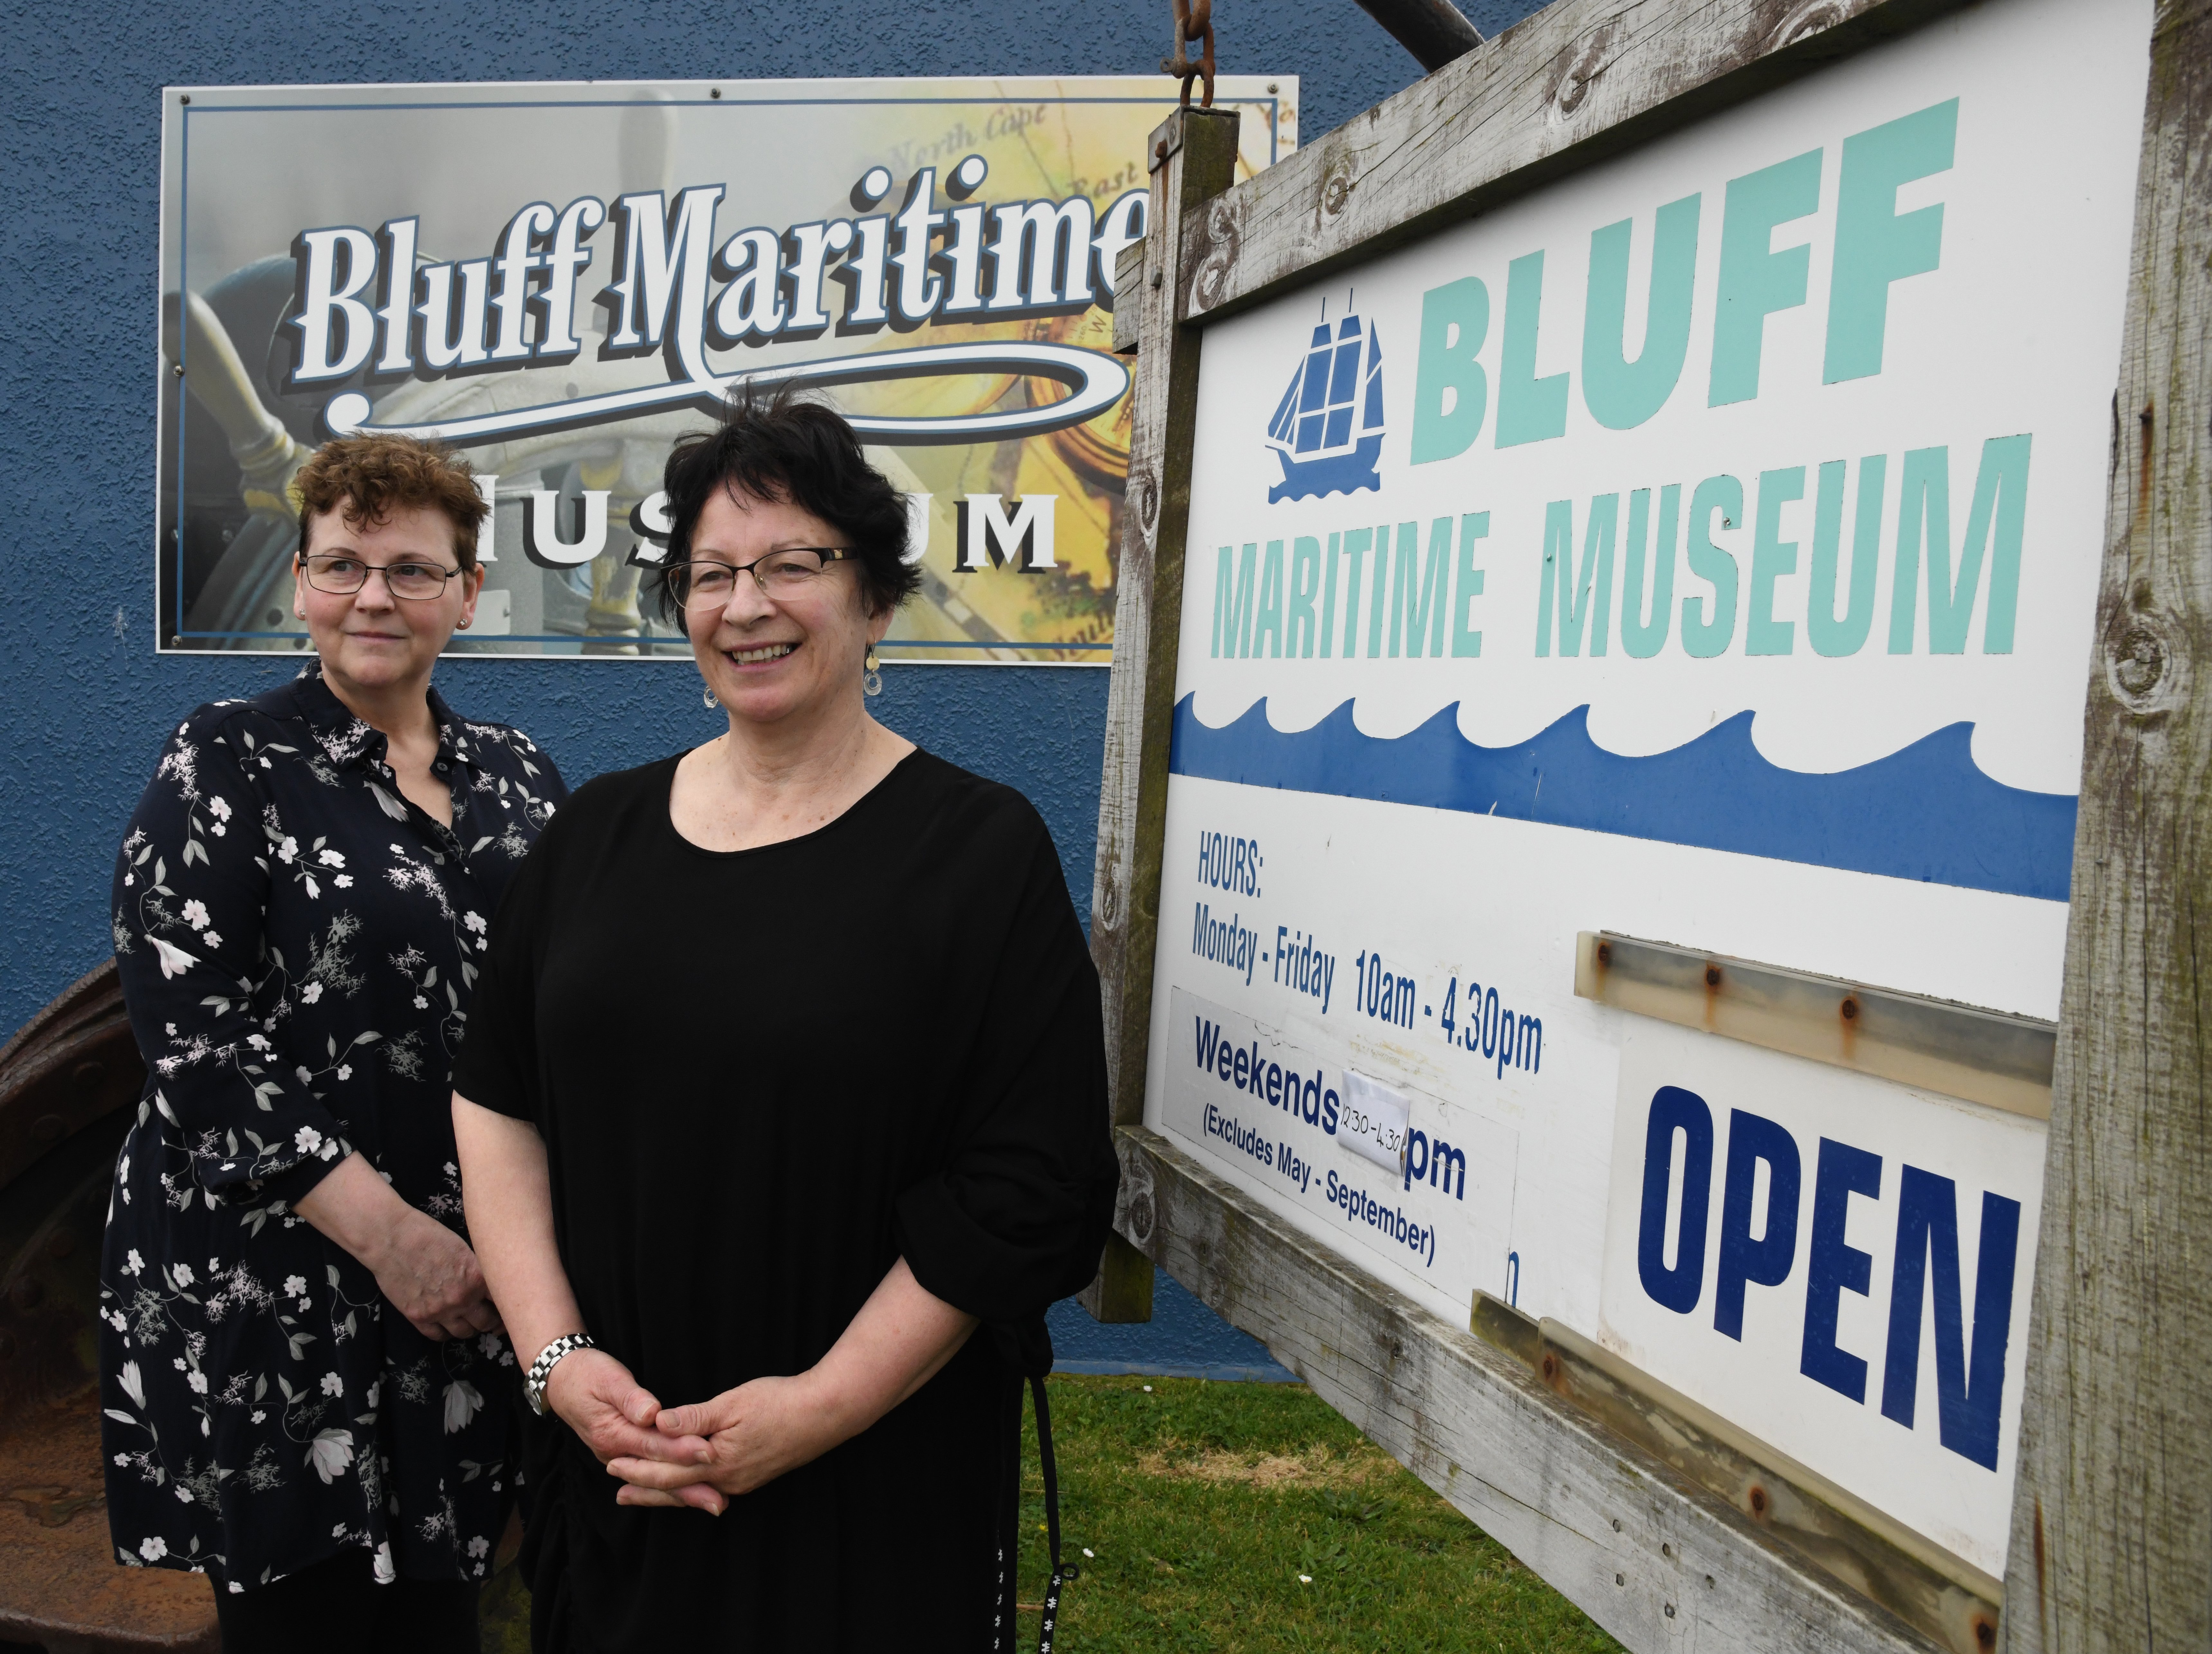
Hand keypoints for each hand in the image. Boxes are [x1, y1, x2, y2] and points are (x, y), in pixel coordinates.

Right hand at [296, 1151, 502, 1341]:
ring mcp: (439, 1311)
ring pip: (465, 1332)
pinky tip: (450, 1323)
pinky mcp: (418, 1317)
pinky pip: (439, 1336)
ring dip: (471, 1327)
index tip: (512, 1305)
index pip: (504, 1300)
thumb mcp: (465, 1248)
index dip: (510, 1304)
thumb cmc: (429, 1234)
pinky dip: (447, 1332)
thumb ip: (480, 1270)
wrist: (391, 1238)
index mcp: (478, 1277)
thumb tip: (493, 1283)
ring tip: (473, 1319)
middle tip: (495, 1317)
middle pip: (487, 1322)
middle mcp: (462, 1298)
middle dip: (494, 1320)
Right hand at [546, 1350, 719, 1509]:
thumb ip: (631, 1398)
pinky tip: (692, 1495)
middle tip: (719, 1501)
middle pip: (658, 1473)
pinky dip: (672, 1487)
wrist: (562, 1381)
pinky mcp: (625, 1456)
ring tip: (715, 1504)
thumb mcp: (609, 1379)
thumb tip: (650, 1413)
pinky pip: (651, 1476)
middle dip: (690, 1486)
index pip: (653, 1446)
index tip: (709, 1453)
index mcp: (613, 1434)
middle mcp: (615, 1454)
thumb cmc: (589, 1375)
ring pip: (656, 1481)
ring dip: (685, 1494)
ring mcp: (619, 1458)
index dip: (682, 1450)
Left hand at [607, 1373, 845, 1514]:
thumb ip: (694, 1417)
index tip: (612, 1465)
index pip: (668, 1471)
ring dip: (667, 1492)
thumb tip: (657, 1422)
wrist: (826, 1414)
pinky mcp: (755, 1474)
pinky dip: (691, 1487)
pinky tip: (688, 1485)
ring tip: (643, 1494)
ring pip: (695, 1491)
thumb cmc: (780, 1402)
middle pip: (677, 1489)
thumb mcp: (733, 1403)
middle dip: (645, 1490)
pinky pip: (713, 1486)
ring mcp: (744, 1480)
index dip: (638, 1469)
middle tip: (616, 1493)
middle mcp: (729, 1479)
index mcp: (719, 1462)